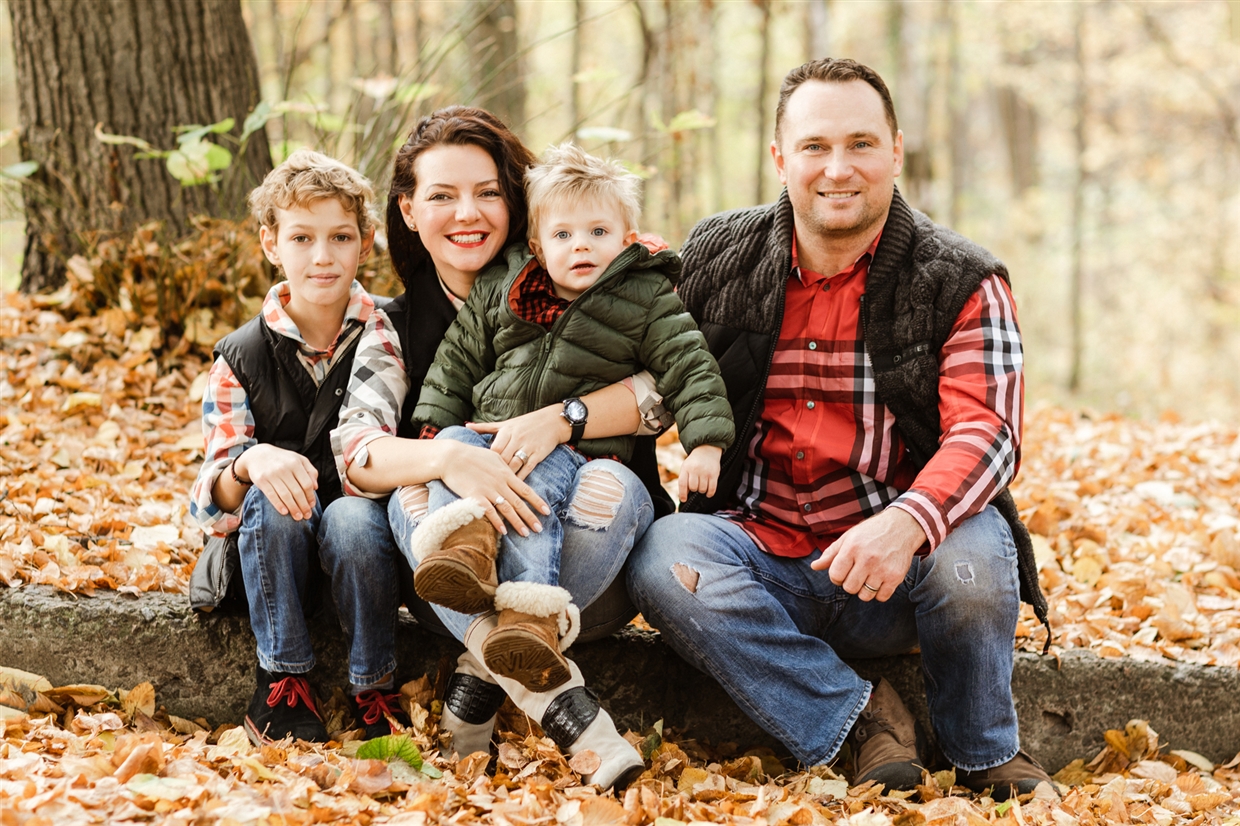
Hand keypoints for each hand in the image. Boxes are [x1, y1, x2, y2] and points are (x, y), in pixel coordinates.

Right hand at [236, 444, 317, 520]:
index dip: (310, 496)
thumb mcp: (298, 460)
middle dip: (303, 506)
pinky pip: (271, 495)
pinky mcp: (261, 480)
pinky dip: (278, 505)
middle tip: (307, 516)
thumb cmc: (283, 460)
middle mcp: (284, 468)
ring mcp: (272, 474)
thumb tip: (316, 487)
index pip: (307, 483)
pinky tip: (285, 512)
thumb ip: (310, 471)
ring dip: (293, 508)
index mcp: (295, 463)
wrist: (258, 455)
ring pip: (285, 495)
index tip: (312, 505)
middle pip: (297, 491)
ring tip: (298, 517)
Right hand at [438, 439, 551, 535]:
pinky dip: (497, 521)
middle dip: (530, 517)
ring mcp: (488, 490)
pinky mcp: (475, 496)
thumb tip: (513, 472)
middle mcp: (500, 483)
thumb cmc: (472, 455)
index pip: (525, 490)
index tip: (547, 512)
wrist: (451, 457)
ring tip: (525, 533)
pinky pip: (489, 511)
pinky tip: (503, 530)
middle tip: (539, 529)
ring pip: (506, 509)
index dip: (537, 502)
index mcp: (506, 474)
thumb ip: (505, 467)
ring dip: (517, 522)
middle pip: (518, 503)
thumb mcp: (494, 457)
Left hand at [466, 406, 570, 480]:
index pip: (492, 450)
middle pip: (501, 460)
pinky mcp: (538, 454)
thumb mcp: (506, 423)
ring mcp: (527, 447)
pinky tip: (515, 488)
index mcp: (506, 431)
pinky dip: (520, 479)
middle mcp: (516, 439)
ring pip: (513, 465)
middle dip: (494, 473)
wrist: (553, 421)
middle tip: (487, 485)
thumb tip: (466, 425)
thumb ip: (486, 427)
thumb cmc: (526, 423)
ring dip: (506, 479)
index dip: (486, 463)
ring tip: (499, 490)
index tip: (480, 473)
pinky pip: (527, 469)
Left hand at [678, 444, 722, 501]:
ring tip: (702, 486)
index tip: (683, 500)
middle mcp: (695, 470)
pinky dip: (710, 493)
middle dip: (694, 490)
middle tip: (696, 486)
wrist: (707, 449)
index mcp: (686, 468)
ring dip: (702, 491)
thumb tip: (684, 495)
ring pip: (702, 489)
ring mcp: (705, 472)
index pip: (682, 483)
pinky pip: (712, 489)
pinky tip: (708, 493)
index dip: (682, 494)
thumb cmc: (694, 462)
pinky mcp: (714, 474)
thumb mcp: (686, 467)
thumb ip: (684, 479)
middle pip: (693, 488)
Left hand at [809, 507, 925, 601]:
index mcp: (852, 548)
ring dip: (864, 590)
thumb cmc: (871, 532)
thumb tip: (813, 567)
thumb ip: (831, 554)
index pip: (835, 576)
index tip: (843, 571)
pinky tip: (879, 580)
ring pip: (865, 596)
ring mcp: (883, 569)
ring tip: (868, 577)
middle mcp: (867, 559)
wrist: (902, 526)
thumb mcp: (848, 537)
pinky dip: (879, 593)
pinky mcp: (896, 577)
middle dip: (850, 583)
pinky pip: (881, 597)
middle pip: (849, 588)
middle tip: (856, 573)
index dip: (836, 577)